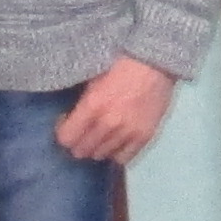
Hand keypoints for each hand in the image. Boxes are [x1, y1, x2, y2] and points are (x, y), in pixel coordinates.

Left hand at [53, 58, 175, 166]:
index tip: (67, 123)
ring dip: (97, 146)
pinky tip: (116, 140)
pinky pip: (123, 158)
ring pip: (101, 155)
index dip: (63, 131)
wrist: (156, 62)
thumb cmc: (121, 63)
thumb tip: (69, 120)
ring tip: (101, 134)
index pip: (66, 138)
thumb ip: (81, 103)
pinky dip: (116, 152)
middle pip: (82, 151)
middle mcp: (108, 123)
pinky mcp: (144, 137)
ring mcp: (128, 132)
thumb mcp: (93, 78)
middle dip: (78, 141)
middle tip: (83, 130)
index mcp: (92, 105)